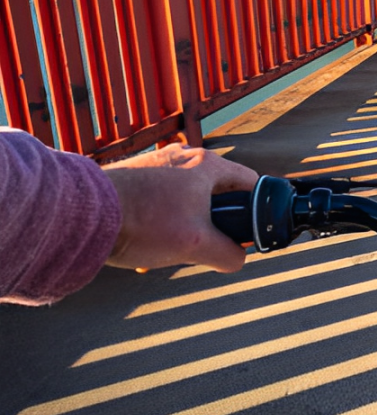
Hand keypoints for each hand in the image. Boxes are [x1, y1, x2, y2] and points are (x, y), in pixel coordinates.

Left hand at [103, 144, 256, 272]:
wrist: (83, 213)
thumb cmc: (143, 223)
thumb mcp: (196, 246)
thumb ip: (228, 255)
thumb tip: (238, 259)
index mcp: (208, 165)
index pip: (251, 183)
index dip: (256, 210)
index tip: (245, 232)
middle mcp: (186, 156)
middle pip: (219, 192)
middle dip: (215, 221)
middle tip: (204, 243)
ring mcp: (159, 162)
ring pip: (189, 196)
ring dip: (187, 223)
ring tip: (169, 245)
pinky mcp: (137, 173)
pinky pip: (163, 197)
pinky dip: (162, 218)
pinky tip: (147, 239)